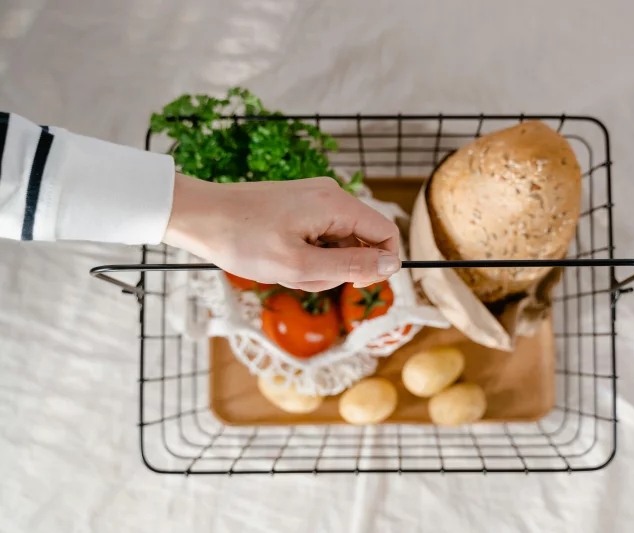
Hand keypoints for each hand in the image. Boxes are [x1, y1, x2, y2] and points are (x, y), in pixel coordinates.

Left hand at [164, 174, 400, 290]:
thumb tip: (392, 265)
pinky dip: (303, 256)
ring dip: (315, 267)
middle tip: (299, 276)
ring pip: (335, 245)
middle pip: (359, 242)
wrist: (198, 215)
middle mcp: (329, 196)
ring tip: (281, 269)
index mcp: (336, 204)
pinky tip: (277, 260)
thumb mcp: (299, 265)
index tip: (353, 284)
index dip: (379, 264)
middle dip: (335, 269)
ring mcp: (313, 200)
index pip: (385, 233)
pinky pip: (317, 238)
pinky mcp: (298, 207)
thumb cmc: (242, 239)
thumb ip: (350, 266)